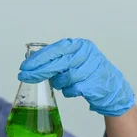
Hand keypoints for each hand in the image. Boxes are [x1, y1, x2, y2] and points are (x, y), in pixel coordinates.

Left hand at [18, 38, 134, 115]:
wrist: (112, 87)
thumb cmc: (89, 72)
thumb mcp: (74, 60)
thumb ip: (56, 59)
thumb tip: (30, 63)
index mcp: (79, 45)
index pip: (54, 50)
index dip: (37, 59)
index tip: (24, 67)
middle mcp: (86, 54)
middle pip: (56, 64)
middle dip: (38, 72)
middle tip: (25, 77)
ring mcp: (91, 68)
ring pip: (64, 78)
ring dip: (58, 83)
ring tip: (61, 83)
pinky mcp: (94, 84)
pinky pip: (72, 89)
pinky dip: (69, 92)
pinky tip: (72, 90)